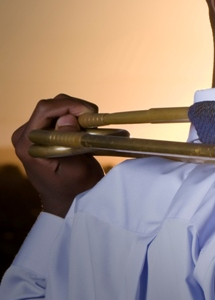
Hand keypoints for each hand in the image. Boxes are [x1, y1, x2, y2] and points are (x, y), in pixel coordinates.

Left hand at [12, 94, 104, 217]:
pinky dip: (79, 116)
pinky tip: (89, 129)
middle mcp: (28, 135)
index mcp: (28, 144)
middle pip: (52, 105)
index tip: (91, 114)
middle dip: (77, 108)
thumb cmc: (74, 190)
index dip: (70, 106)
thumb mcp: (75, 171)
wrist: (69, 200)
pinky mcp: (48, 132)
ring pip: (59, 106)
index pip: (45, 110)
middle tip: (96, 122)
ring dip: (80, 112)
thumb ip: (69, 145)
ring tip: (94, 127)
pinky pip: (64, 114)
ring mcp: (37, 133)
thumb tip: (66, 119)